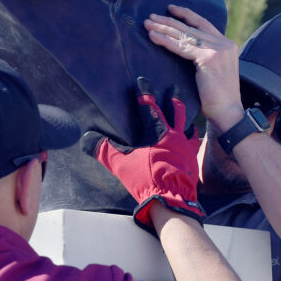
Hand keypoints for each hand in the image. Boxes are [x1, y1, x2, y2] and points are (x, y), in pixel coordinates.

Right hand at [89, 78, 203, 229]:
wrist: (172, 200)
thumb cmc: (146, 178)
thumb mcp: (121, 164)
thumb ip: (103, 150)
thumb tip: (86, 138)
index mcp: (157, 131)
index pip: (149, 106)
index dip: (145, 92)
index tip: (142, 80)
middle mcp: (175, 135)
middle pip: (175, 111)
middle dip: (174, 98)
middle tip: (174, 88)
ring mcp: (186, 148)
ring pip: (188, 127)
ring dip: (186, 120)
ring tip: (187, 116)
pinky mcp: (192, 161)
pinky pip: (194, 146)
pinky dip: (193, 141)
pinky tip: (191, 142)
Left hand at [145, 5, 243, 128]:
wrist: (227, 111)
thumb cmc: (217, 97)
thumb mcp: (214, 69)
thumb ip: (205, 55)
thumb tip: (184, 47)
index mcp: (227, 44)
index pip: (203, 23)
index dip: (186, 15)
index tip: (170, 9)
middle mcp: (224, 43)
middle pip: (191, 27)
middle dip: (169, 21)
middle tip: (151, 17)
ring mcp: (217, 49)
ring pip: (184, 35)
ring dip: (164, 29)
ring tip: (148, 24)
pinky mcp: (209, 58)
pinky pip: (182, 47)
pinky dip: (166, 41)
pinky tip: (153, 37)